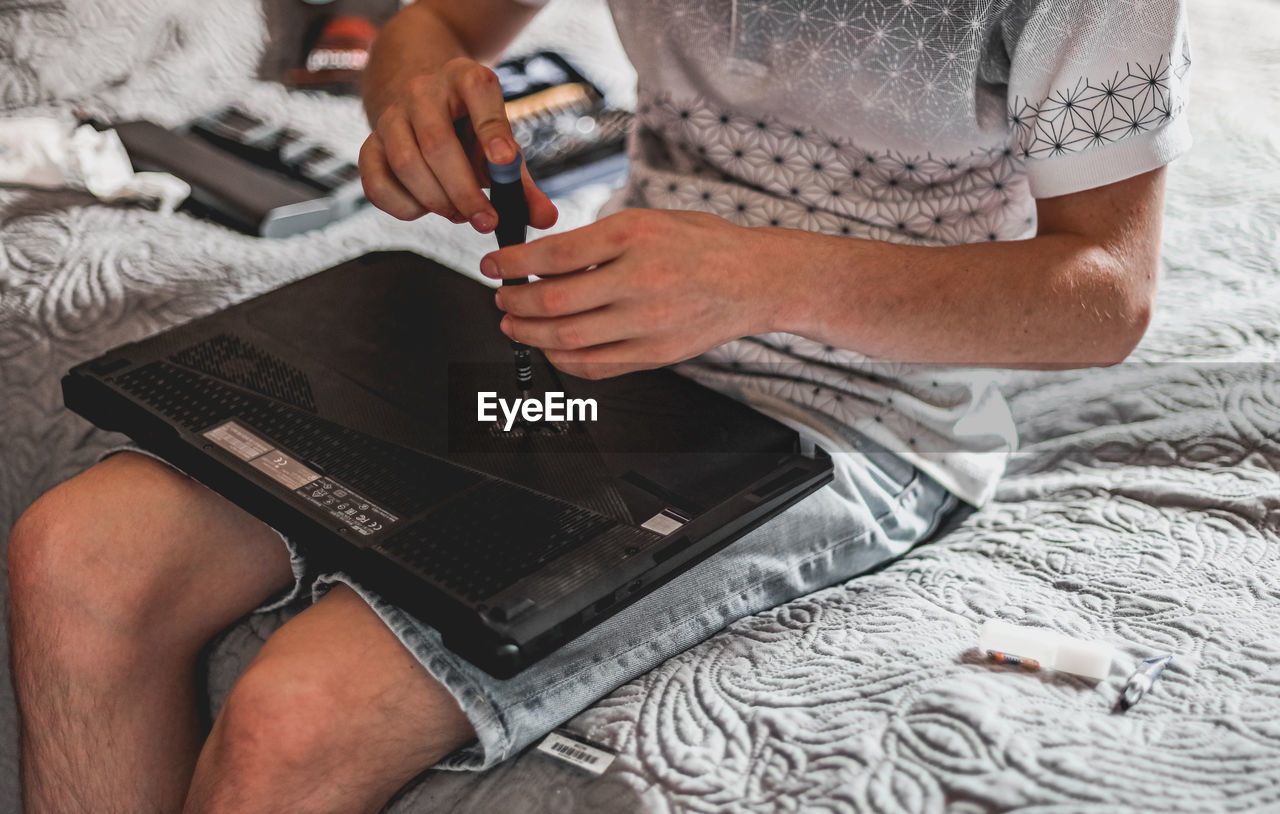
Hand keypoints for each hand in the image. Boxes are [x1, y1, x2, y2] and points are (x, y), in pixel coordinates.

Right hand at [358, 57, 557, 230]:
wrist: (421, 101)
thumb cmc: (469, 130)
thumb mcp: (499, 145)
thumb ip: (521, 182)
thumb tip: (546, 218)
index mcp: (466, 79)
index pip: (480, 94)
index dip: (492, 130)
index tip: (505, 162)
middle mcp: (424, 91)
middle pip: (437, 143)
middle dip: (463, 190)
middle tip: (486, 220)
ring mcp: (391, 116)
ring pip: (405, 163)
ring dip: (435, 200)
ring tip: (458, 214)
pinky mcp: (370, 144)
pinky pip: (376, 182)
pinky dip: (404, 207)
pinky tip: (425, 209)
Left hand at [483, 209, 785, 378]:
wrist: (755, 280)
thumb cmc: (701, 245)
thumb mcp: (647, 221)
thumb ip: (596, 242)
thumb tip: (541, 263)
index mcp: (633, 235)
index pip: (555, 254)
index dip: (514, 263)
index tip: (493, 265)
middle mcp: (640, 280)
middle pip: (554, 302)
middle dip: (515, 304)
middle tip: (502, 300)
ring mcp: (648, 323)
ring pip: (568, 339)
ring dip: (530, 335)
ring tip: (515, 326)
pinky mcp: (656, 354)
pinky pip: (595, 366)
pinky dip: (563, 359)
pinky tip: (552, 348)